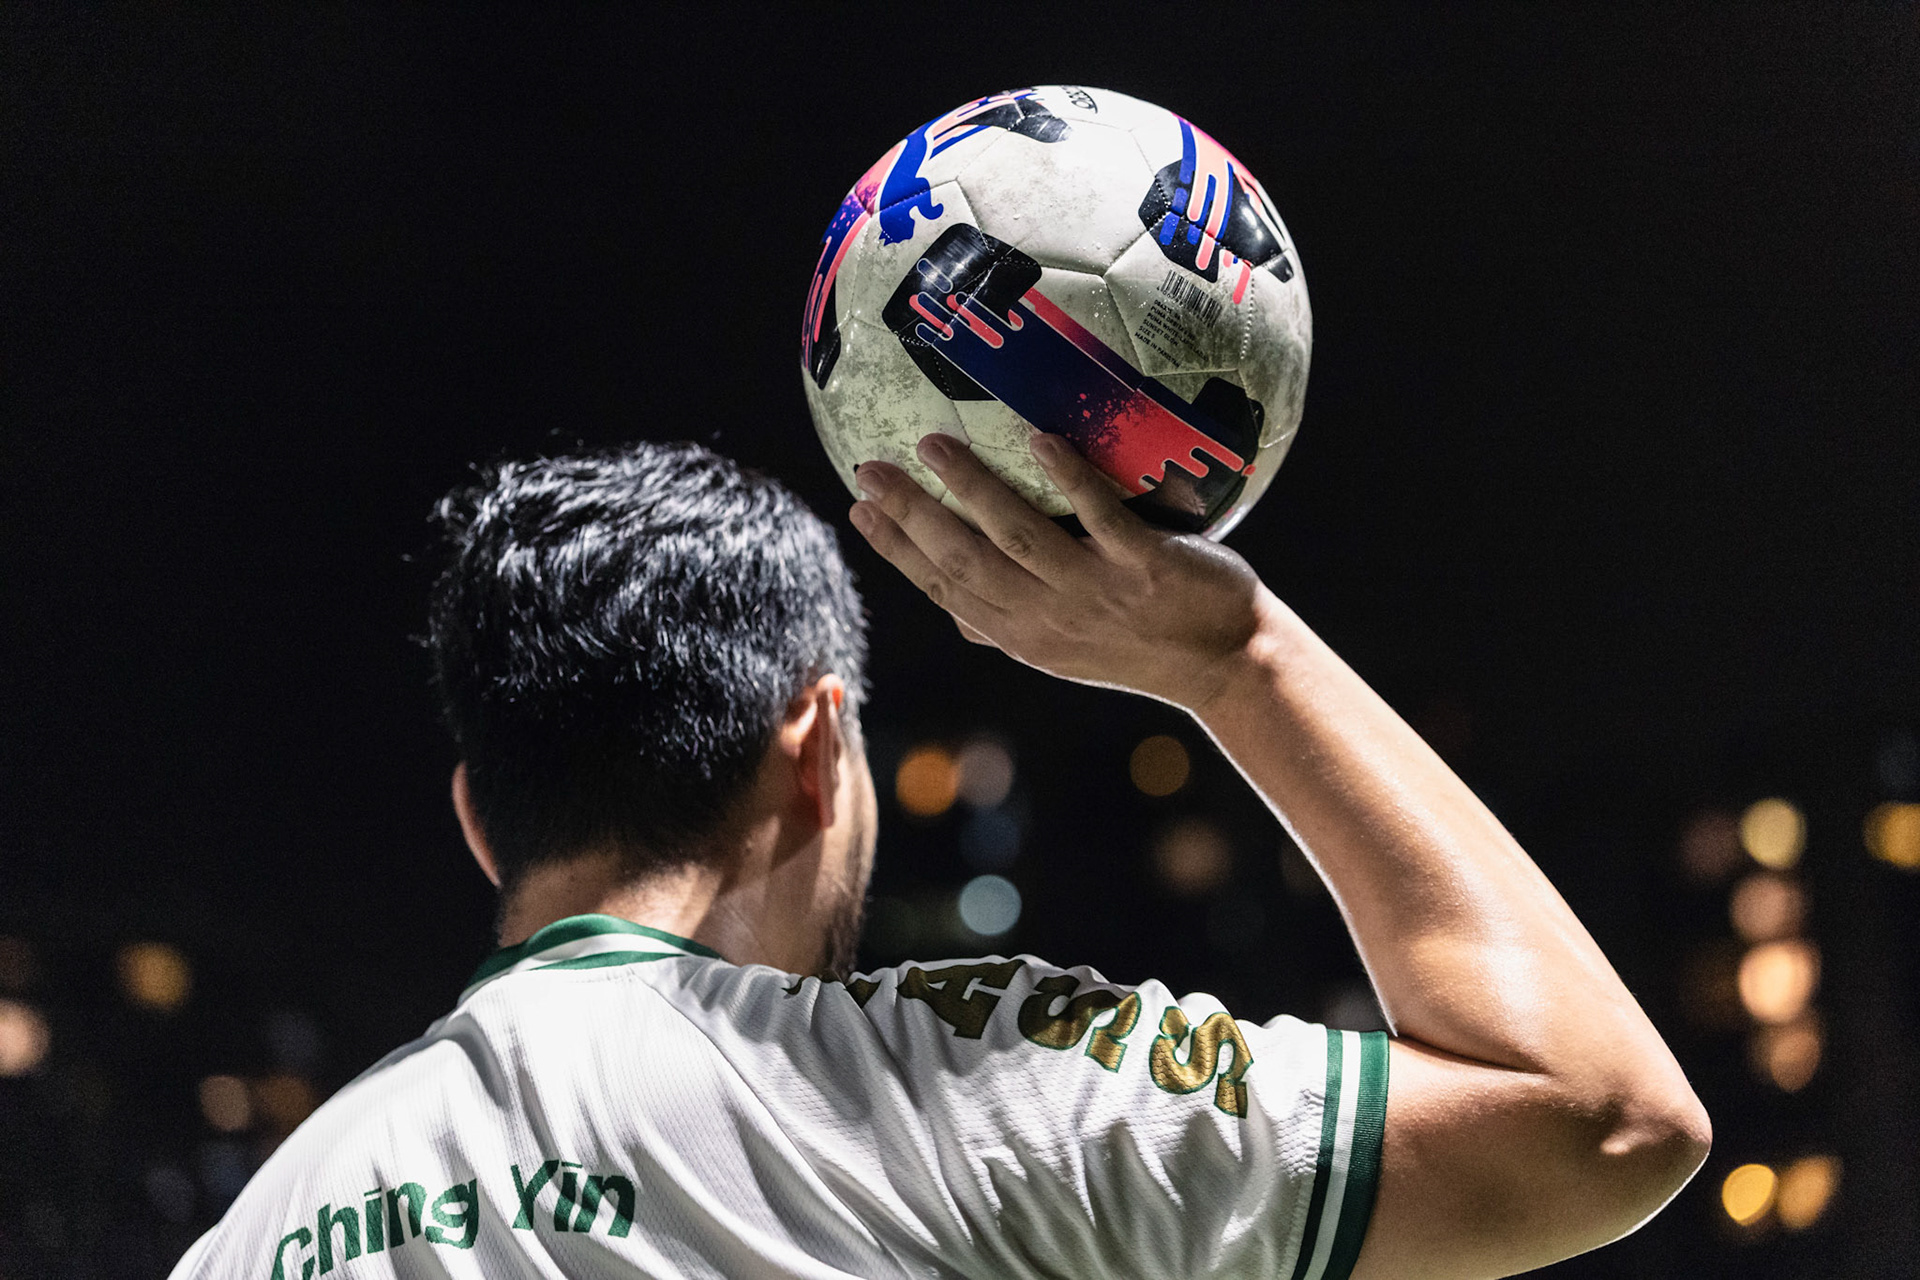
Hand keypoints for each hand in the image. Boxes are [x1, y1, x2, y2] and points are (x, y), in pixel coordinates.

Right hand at [849, 431, 1268, 712]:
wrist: (1229, 663)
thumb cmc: (1143, 642)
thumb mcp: (1066, 644)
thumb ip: (1010, 620)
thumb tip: (949, 605)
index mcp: (1022, 634)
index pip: (943, 589)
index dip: (897, 550)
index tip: (857, 509)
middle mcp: (1048, 619)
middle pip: (964, 564)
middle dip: (912, 516)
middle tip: (871, 468)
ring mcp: (1096, 594)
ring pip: (1018, 539)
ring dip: (972, 490)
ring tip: (933, 444)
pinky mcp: (1145, 569)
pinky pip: (1100, 518)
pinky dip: (1067, 479)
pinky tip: (1040, 438)